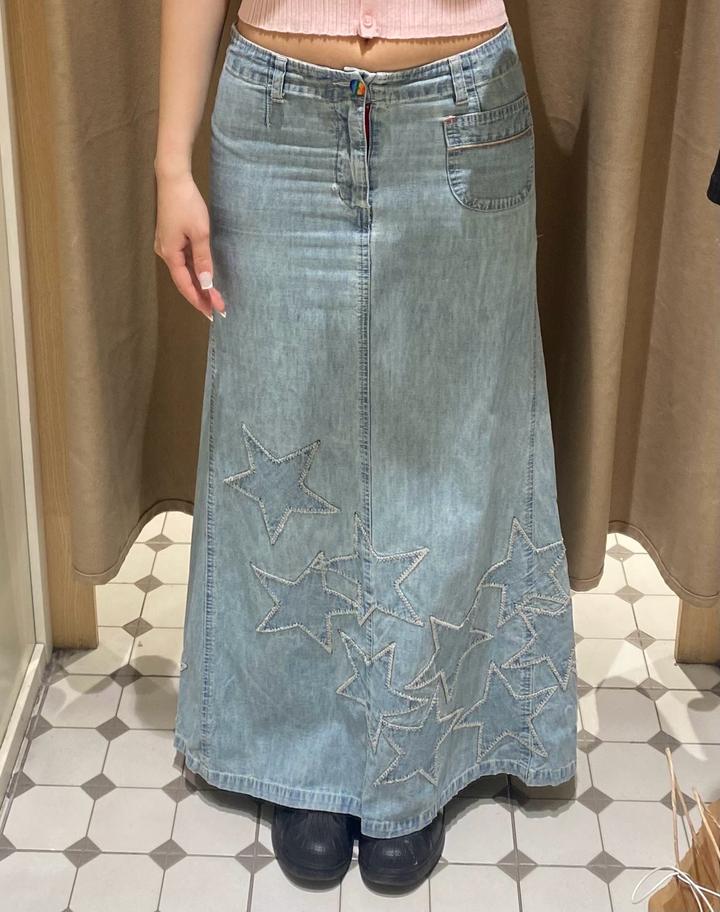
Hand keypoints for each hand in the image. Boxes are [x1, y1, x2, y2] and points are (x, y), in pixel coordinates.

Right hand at [154, 170, 225, 320]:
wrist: (173, 179)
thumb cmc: (187, 204)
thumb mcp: (200, 233)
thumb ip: (203, 260)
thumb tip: (206, 284)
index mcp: (170, 254)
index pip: (185, 285)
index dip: (199, 300)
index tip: (213, 312)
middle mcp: (165, 252)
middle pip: (183, 281)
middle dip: (200, 296)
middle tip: (216, 310)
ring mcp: (167, 246)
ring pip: (183, 272)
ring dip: (197, 285)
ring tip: (212, 299)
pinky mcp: (171, 239)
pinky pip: (183, 261)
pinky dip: (194, 272)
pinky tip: (204, 279)